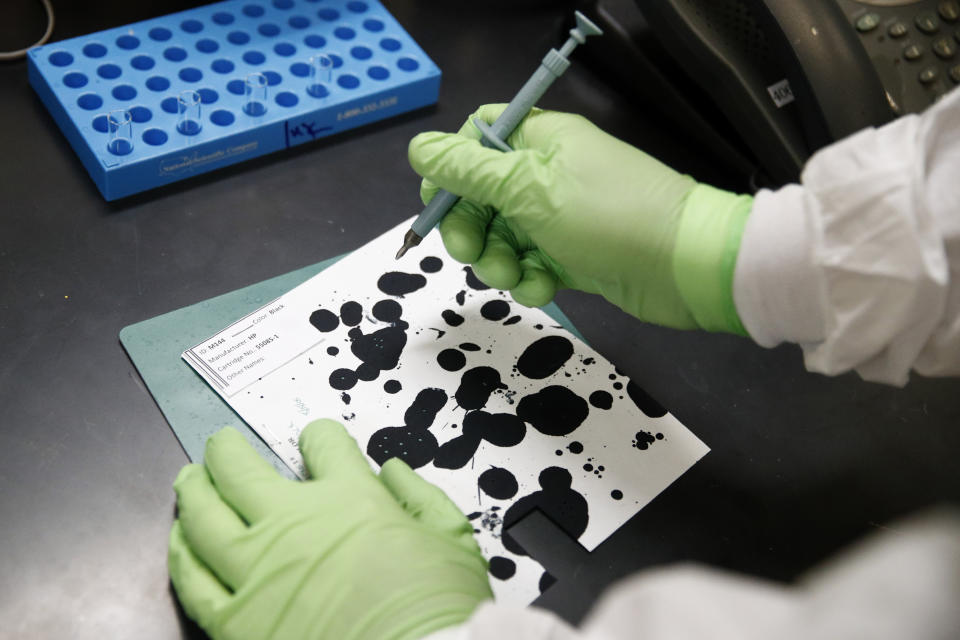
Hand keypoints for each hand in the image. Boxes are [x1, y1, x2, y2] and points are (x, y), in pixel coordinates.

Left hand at [168, 422, 491, 639]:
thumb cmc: (438, 609)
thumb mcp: (452, 541)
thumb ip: (421, 497)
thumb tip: (395, 472)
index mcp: (350, 499)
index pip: (323, 446)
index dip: (318, 438)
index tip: (316, 440)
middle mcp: (295, 524)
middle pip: (241, 471)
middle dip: (228, 450)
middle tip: (221, 444)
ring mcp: (259, 571)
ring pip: (204, 517)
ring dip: (193, 491)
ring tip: (189, 480)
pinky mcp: (237, 620)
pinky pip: (193, 580)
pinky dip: (182, 554)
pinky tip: (180, 541)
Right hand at [408, 104, 752, 332]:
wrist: (683, 265)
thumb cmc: (608, 214)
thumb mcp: (529, 188)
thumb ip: (469, 171)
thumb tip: (419, 148)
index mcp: (539, 140)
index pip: (477, 139)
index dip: (450, 171)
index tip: (437, 203)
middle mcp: (546, 174)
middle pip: (481, 196)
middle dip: (470, 228)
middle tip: (472, 253)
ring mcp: (559, 217)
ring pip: (502, 237)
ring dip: (498, 261)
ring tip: (515, 276)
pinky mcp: (571, 255)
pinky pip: (530, 264)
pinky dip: (529, 279)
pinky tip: (543, 287)